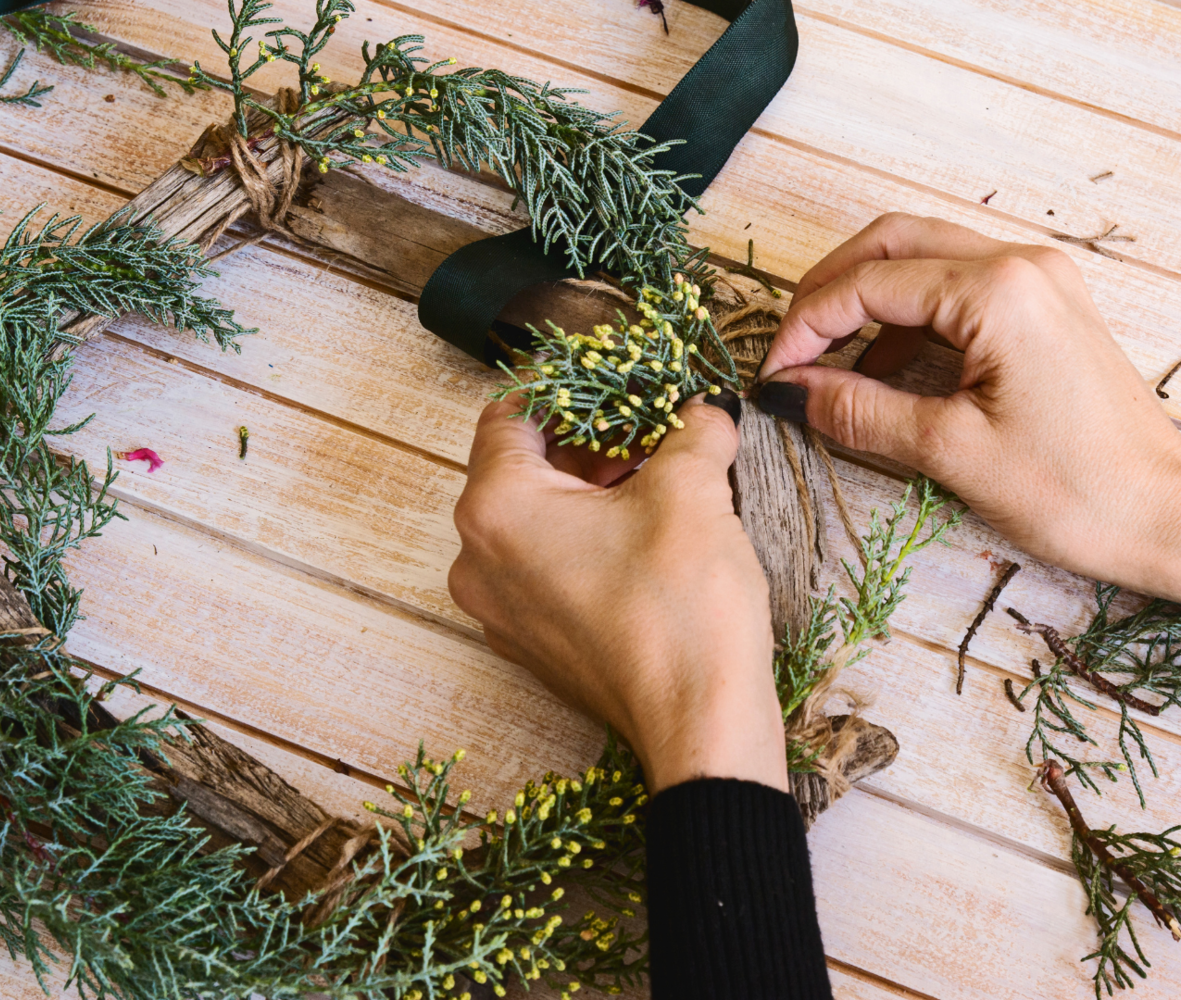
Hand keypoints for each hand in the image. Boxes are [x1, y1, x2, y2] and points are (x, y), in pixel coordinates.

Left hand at [447, 394, 785, 792]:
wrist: (701, 725)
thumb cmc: (682, 609)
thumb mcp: (693, 490)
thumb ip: (692, 430)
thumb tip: (702, 409)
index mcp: (496, 508)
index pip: (509, 414)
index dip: (566, 386)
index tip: (612, 377)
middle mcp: (478, 560)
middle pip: (521, 467)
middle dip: (589, 441)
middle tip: (651, 428)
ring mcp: (502, 611)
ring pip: (535, 520)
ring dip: (591, 491)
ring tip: (659, 480)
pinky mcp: (535, 645)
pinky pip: (547, 568)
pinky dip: (587, 540)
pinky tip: (650, 536)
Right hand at [756, 214, 1180, 649]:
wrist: (1171, 518)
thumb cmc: (1077, 493)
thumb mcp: (952, 453)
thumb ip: (862, 411)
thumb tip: (790, 392)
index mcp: (998, 290)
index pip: (868, 284)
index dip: (806, 328)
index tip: (770, 376)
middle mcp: (1022, 264)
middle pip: (892, 242)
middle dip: (829, 292)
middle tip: (790, 352)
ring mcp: (1041, 280)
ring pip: (924, 258)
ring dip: (867, 302)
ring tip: (827, 368)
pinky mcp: (1049, 308)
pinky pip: (958, 289)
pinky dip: (909, 319)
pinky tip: (882, 374)